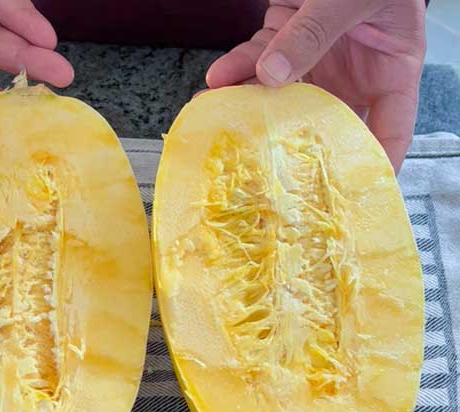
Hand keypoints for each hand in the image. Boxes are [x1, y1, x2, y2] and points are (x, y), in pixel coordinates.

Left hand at [206, 0, 425, 171]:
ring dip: (250, 106)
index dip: (368, 165)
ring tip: (223, 122)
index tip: (342, 194)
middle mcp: (352, 70)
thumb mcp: (350, 0)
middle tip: (262, 166)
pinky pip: (256, 60)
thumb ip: (314, 33)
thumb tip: (273, 73)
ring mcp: (315, 55)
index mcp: (391, 68)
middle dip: (290, 142)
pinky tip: (217, 79)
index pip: (389, 130)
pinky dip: (235, 70)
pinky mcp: (282, 36)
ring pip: (280, 93)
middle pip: (323, 119)